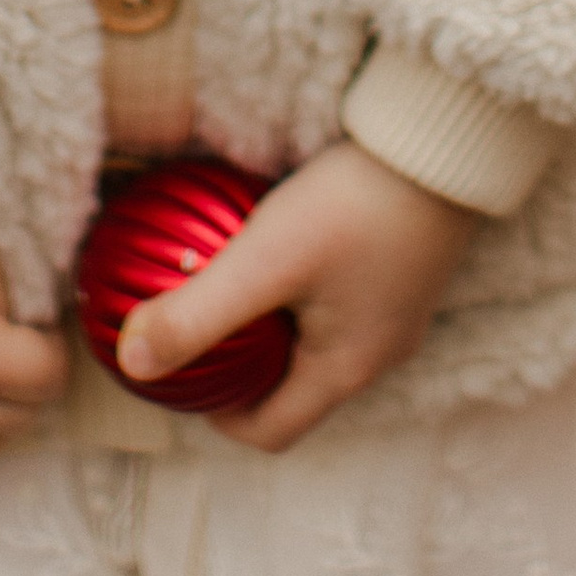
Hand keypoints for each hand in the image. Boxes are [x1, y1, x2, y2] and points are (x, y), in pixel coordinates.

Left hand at [114, 138, 478, 451]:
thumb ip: (197, 315)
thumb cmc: (355, 207)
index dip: (218, 418)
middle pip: (295, 390)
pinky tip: (284, 244)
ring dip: (273, 326)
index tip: (183, 376)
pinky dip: (302, 292)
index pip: (271, 432)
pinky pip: (340, 305)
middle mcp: (379, 356)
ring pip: (318, 345)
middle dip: (243, 369)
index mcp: (345, 371)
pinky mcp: (404, 273)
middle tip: (200, 325)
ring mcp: (397, 315)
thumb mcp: (265, 261)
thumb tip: (131, 364)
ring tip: (235, 279)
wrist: (444, 144)